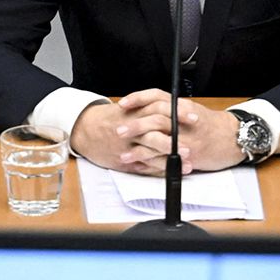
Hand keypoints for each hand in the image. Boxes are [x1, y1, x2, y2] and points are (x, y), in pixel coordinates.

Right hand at [71, 93, 188, 175]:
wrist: (84, 128)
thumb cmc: (110, 118)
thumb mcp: (129, 108)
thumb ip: (149, 108)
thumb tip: (177, 108)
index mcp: (135, 112)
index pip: (160, 109)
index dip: (179, 114)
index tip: (195, 118)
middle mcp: (131, 128)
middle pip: (155, 132)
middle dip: (175, 141)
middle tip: (192, 147)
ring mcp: (126, 146)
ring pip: (149, 152)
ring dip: (169, 159)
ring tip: (187, 165)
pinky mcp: (122, 160)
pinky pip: (142, 166)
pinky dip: (157, 169)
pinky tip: (171, 172)